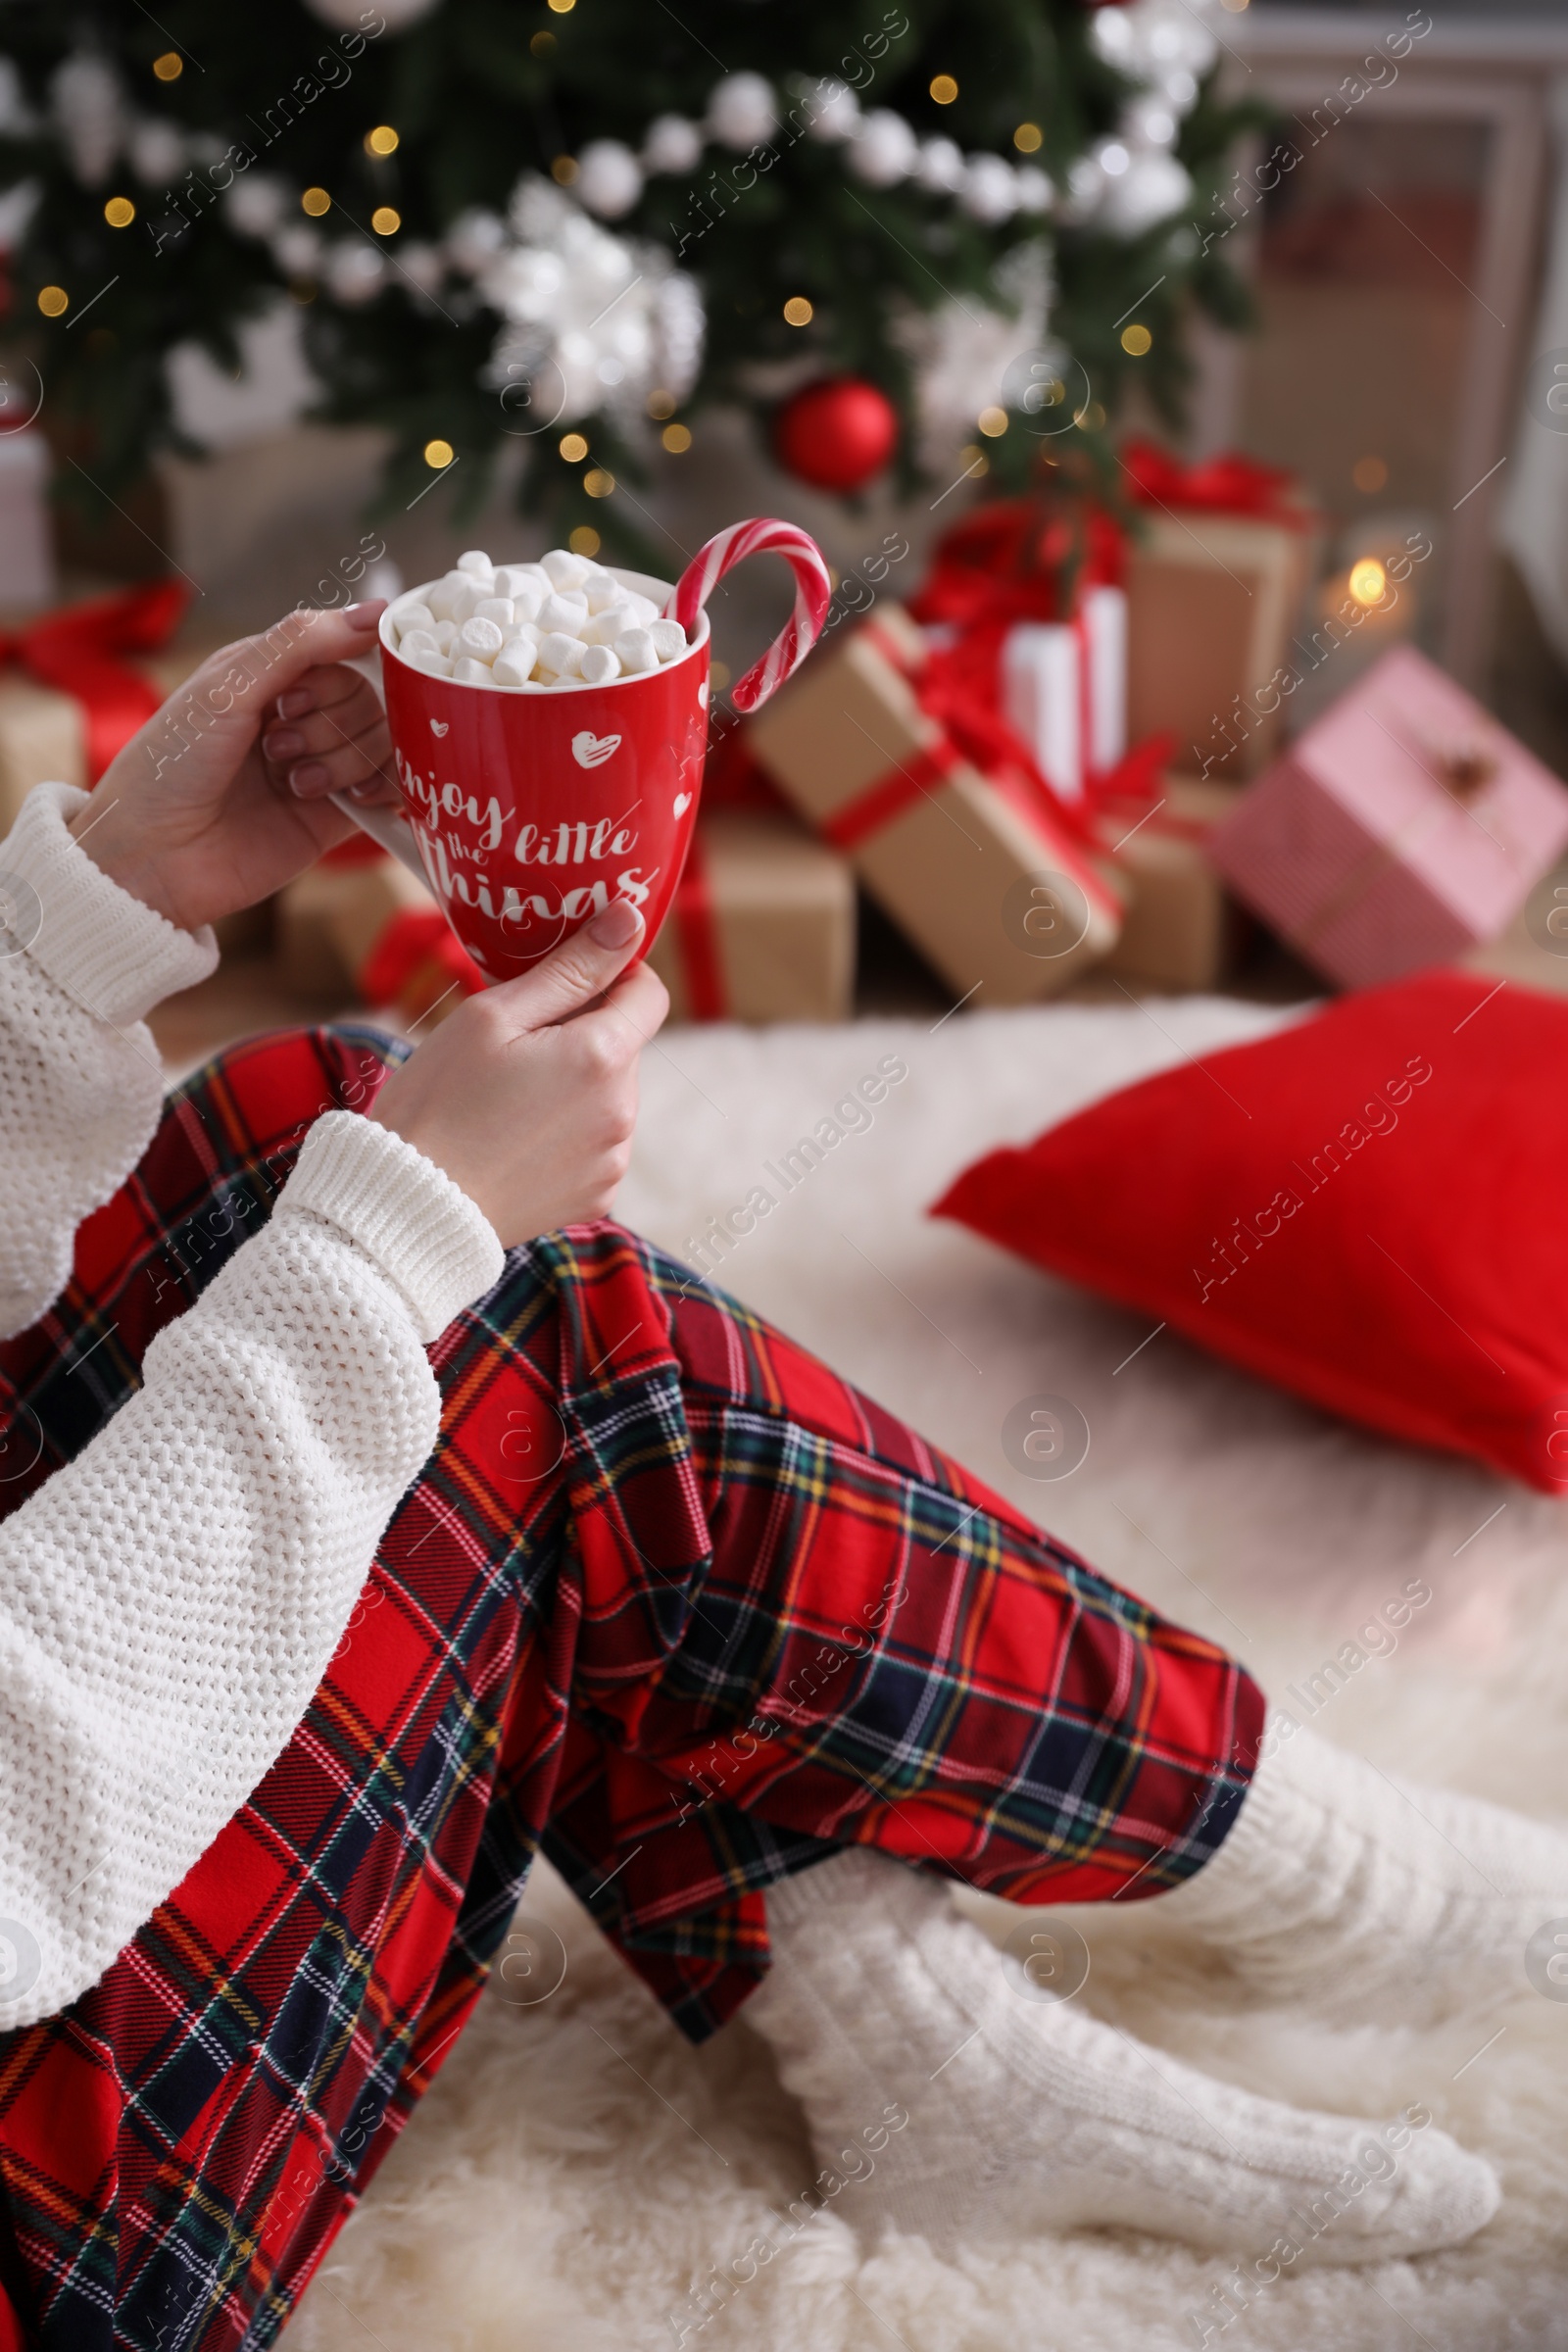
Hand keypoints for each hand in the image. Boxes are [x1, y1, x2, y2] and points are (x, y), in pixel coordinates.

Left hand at [67, 603, 397, 933]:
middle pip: (370, 696)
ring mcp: (323, 766)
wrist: (154, 856)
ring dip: (341, 757)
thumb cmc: (170, 765)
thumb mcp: (228, 686)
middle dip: (329, 721)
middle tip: (276, 745)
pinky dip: (379, 787)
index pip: (346, 649)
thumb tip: (377, 612)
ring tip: (290, 782)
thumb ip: (301, 644)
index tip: (297, 696)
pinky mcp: (339, 816)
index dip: (338, 668)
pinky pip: (392, 788)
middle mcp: (303, 717)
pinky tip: (341, 798)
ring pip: (384, 740)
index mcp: (272, 674)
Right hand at [370, 898, 669, 1245]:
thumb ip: (569, 968)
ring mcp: (612, 1159)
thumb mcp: (493, 1015)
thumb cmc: (439, 1102)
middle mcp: (623, 1112)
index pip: (649, 993)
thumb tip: (628, 920)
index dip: (613, 974)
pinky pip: (594, 1143)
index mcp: (602, 1057)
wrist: (411, 1208)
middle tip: (510, 1047)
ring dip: (573, 1085)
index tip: (566, 979)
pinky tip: (513, 1140)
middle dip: (579, 1035)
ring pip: (607, 1096)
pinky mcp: (597, 1197)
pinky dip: (565, 1133)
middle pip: (622, 1047)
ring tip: (504, 1100)